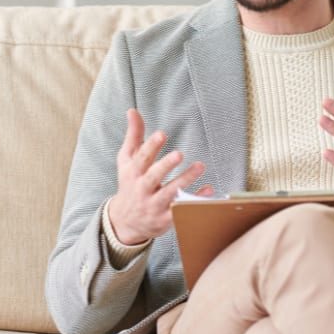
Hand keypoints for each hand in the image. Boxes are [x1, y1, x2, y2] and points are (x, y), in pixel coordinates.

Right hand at [108, 109, 212, 244]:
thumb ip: (133, 135)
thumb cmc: (129, 184)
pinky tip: (209, 190)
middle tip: (179, 154)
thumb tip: (132, 110)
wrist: (125, 222)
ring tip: (200, 166)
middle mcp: (142, 189)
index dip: (150, 146)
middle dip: (166, 165)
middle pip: (154, 177)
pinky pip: (181, 210)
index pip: (141, 158)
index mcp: (133, 173)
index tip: (161, 134)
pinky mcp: (165, 219)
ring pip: (170, 194)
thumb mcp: (126, 160)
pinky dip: (195, 200)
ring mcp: (154, 205)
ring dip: (185, 180)